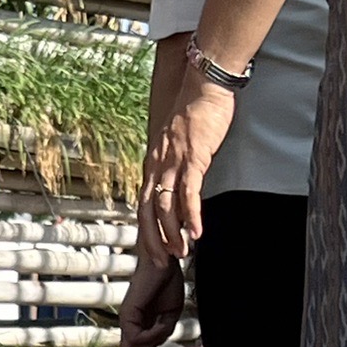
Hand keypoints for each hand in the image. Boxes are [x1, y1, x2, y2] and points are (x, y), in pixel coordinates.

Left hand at [116, 243, 184, 346]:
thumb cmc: (168, 284)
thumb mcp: (169, 316)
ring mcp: (126, 319)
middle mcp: (129, 323)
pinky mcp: (127, 314)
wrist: (165, 263)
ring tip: (166, 324)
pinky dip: (152, 337)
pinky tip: (162, 324)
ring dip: (154, 343)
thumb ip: (161, 333)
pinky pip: (136, 338)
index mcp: (139, 324)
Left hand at [139, 76, 235, 260]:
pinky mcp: (193, 159)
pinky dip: (192, 217)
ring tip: (181, 253)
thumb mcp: (178, 142)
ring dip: (172, 234)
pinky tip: (196, 233)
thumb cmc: (195, 111)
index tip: (151, 248)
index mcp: (153, 163)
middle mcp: (157, 165)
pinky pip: (189, 194)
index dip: (146, 228)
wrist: (203, 85)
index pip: (144, 203)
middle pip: (148, 211)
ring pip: (166, 207)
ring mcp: (173, 163)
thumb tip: (181, 185)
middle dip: (153, 240)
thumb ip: (176, 164)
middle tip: (162, 262)